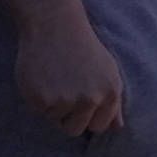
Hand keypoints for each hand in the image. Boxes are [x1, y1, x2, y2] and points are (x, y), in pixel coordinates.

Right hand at [11, 0, 127, 139]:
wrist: (55, 26)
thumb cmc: (83, 49)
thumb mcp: (107, 71)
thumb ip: (113, 102)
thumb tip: (117, 128)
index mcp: (111, 93)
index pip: (99, 127)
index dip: (88, 116)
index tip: (81, 101)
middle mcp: (91, 99)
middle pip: (75, 130)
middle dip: (68, 116)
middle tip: (64, 91)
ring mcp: (66, 100)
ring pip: (55, 120)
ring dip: (52, 106)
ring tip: (55, 80)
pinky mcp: (42, 99)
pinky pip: (39, 111)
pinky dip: (38, 99)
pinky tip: (43, 78)